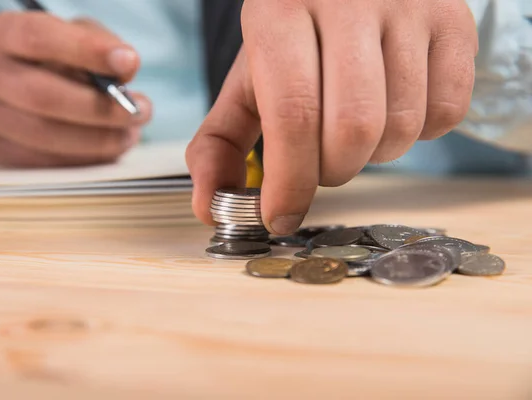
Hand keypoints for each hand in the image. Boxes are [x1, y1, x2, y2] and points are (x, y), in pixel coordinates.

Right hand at [0, 12, 151, 167]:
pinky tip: (109, 148)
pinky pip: (47, 162)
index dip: (87, 50)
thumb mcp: (75, 37)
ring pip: (46, 135)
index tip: (130, 61)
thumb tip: (125, 67)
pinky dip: (86, 158)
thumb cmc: (54, 58)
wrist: (18, 87)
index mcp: (0, 35)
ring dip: (99, 139)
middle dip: (101, 108)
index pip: (39, 39)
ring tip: (130, 133)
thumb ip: (100, 44)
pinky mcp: (0, 152)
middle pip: (43, 96)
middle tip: (142, 110)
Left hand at [186, 0, 477, 234]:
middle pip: (352, 129)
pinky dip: (417, 134)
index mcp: (281, 11)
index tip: (280, 218)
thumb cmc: (296, 38)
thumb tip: (211, 207)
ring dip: (373, 155)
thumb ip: (222, 142)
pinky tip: (394, 108)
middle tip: (320, 162)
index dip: (288, 183)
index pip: (293, 115)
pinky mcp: (455, 22)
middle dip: (332, 172)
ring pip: (400, 128)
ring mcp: (410, 7)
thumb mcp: (250, 78)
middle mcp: (350, 0)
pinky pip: (446, 113)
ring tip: (354, 128)